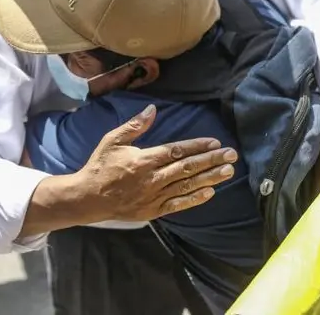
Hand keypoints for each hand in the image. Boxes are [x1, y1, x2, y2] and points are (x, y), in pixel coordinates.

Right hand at [73, 105, 239, 221]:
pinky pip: (178, 205)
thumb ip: (134, 126)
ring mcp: (154, 196)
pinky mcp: (153, 210)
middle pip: (187, 168)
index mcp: (143, 160)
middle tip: (231, 155)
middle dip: (211, 161)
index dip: (197, 146)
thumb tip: (153, 109)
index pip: (176, 151)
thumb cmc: (101, 165)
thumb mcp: (113, 140)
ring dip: (209, 179)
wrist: (88, 198)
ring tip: (228, 172)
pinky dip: (194, 199)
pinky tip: (210, 193)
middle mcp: (152, 178)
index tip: (215, 142)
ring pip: (186, 186)